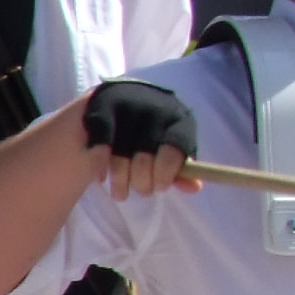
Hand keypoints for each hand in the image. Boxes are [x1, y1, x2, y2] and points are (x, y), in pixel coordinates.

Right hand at [80, 81, 199, 199]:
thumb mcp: (167, 149)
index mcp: (176, 117)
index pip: (176, 144)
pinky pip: (100, 144)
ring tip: (120, 194)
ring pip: (121, 153)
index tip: (160, 187)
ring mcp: (125, 105)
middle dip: (143, 180)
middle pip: (146, 152)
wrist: (115, 100)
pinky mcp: (100, 106)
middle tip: (142, 192)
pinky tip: (101, 178)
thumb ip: (179, 169)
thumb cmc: (147, 134)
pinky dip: (100, 166)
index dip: (167, 170)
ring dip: (120, 179)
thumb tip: (195, 188)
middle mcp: (153, 107)